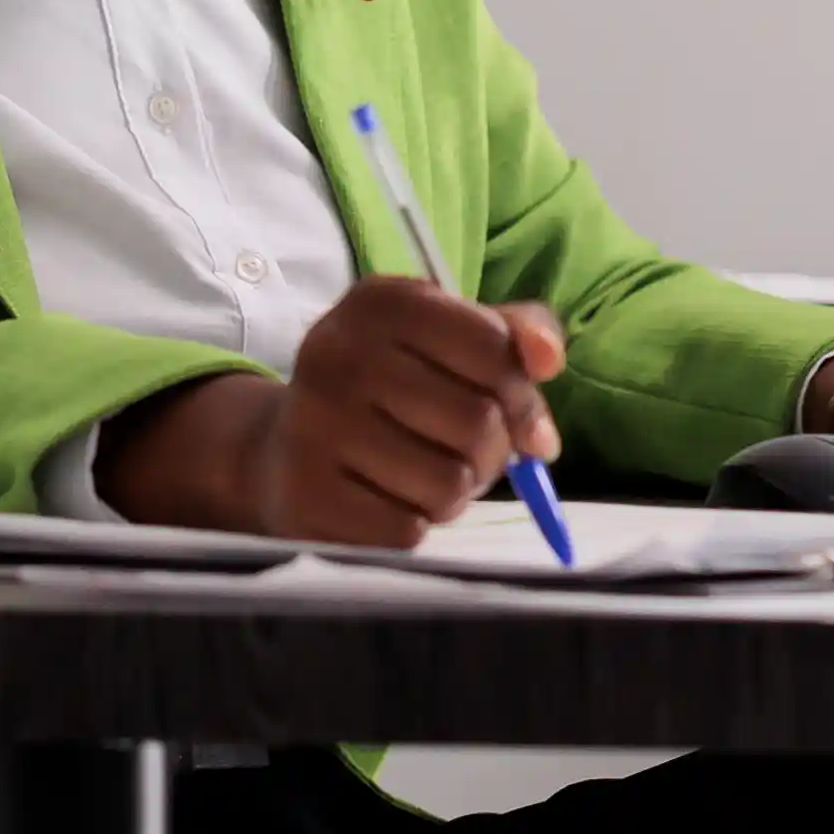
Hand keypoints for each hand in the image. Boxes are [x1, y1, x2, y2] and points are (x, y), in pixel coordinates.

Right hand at [103, 276, 568, 546]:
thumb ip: (515, 335)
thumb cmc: (392, 392)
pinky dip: (411, 526)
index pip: (494, 345)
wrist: (284, 449)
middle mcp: (337, 352)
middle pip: (478, 422)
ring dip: (453, 494)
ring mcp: (313, 425)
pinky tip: (383, 501)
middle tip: (463, 451)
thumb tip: (549, 361)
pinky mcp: (304, 494)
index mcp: (381, 302)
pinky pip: (406, 531)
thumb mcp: (449, 342)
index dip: (521, 392)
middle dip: (491, 451)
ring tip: (423, 476)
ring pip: (448, 485)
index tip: (512, 410)